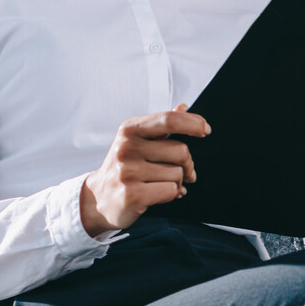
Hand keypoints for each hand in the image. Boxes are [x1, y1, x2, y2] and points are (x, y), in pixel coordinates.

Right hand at [79, 103, 207, 235]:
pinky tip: (158, 195)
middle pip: (180, 151)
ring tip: (162, 184)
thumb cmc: (124, 168)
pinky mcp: (132, 195)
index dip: (192, 123)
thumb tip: (183, 107)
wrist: (98, 198)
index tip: (206, 129)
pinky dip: (171, 194)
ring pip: (177, 174)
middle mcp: (127, 148)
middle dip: (188, 164)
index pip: (168, 120)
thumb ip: (162, 125)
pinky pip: (171, 191)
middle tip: (184, 172)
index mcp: (130, 130)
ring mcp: (128, 172)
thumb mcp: (138, 141)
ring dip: (177, 182)